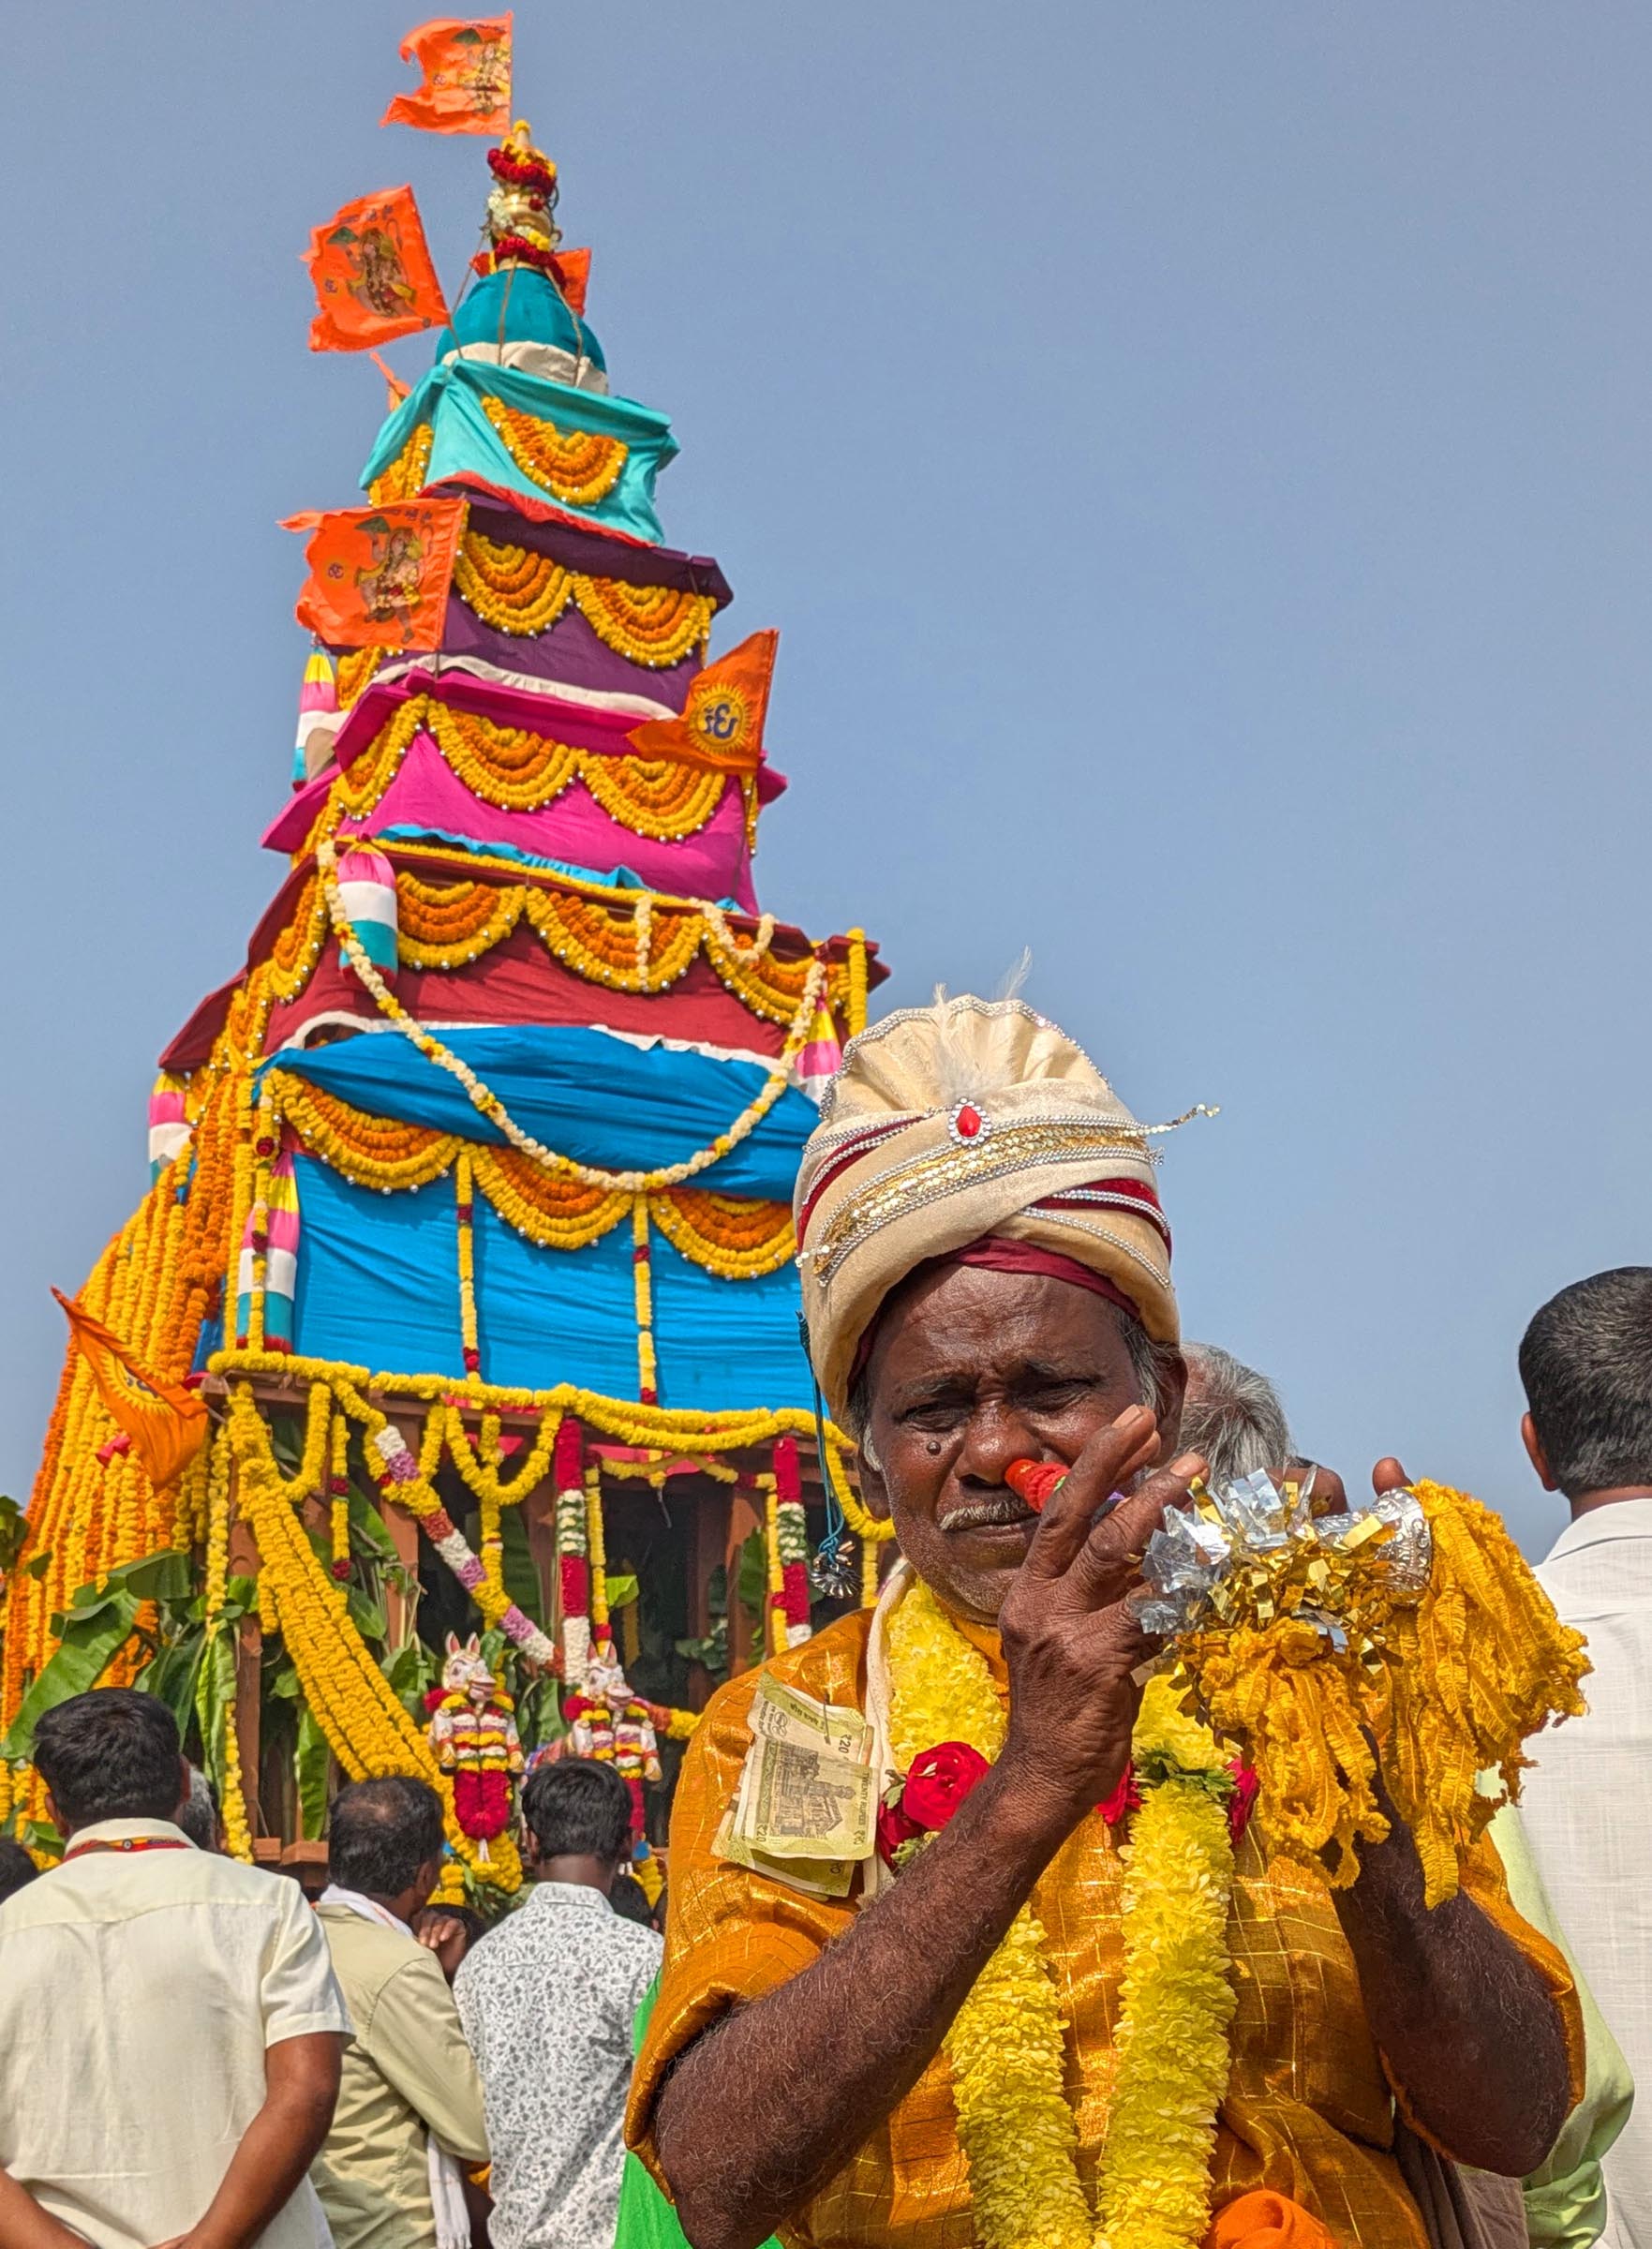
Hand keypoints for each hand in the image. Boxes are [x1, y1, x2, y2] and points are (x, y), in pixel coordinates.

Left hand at [415, 1909, 469, 1980]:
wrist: (445, 1973)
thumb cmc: (429, 1963)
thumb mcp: (418, 1951)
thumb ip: (412, 1941)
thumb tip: (401, 1938)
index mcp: (423, 1924)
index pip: (419, 1916)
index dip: (417, 1926)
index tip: (415, 1941)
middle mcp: (435, 1921)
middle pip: (429, 1916)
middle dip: (425, 1930)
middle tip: (423, 1944)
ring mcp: (447, 1923)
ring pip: (440, 1919)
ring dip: (435, 1932)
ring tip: (433, 1946)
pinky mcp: (458, 1926)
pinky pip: (453, 1922)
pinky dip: (447, 1929)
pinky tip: (443, 1938)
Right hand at [995, 1405, 1204, 1831]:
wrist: (1040, 1778)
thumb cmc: (1060, 1712)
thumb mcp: (1057, 1642)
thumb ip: (1092, 1598)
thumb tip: (1143, 1555)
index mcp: (1029, 1592)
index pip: (1059, 1514)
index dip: (1094, 1466)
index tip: (1129, 1429)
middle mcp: (1039, 1602)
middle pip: (1079, 1515)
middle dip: (1116, 1463)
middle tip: (1153, 1426)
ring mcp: (1065, 1631)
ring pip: (1114, 1551)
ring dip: (1156, 1507)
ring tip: (1192, 1474)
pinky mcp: (1097, 1662)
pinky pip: (1149, 1612)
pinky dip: (1183, 1587)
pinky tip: (1214, 1568)